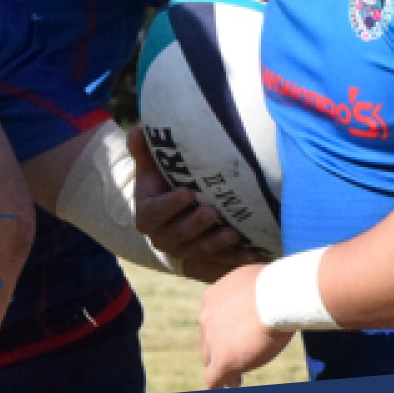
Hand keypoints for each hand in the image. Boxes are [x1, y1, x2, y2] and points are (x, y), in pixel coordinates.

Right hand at [128, 127, 267, 281]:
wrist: (175, 213)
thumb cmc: (163, 183)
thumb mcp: (151, 167)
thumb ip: (144, 150)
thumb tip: (139, 131)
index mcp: (149, 215)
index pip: (154, 213)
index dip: (170, 206)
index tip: (187, 192)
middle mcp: (165, 237)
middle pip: (179, 235)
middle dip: (196, 225)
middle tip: (212, 211)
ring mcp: (188, 250)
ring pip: (201, 250)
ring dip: (217, 243)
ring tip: (233, 233)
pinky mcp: (208, 258)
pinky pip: (224, 261)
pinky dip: (238, 257)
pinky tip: (254, 251)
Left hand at [198, 264, 291, 388]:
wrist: (278, 297)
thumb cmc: (276, 284)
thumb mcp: (257, 278)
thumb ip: (251, 290)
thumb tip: (265, 291)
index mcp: (213, 298)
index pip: (214, 320)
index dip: (225, 331)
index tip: (238, 338)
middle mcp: (206, 318)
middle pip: (209, 341)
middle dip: (223, 350)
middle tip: (237, 360)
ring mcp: (212, 340)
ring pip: (211, 361)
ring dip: (223, 371)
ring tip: (235, 381)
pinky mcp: (223, 360)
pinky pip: (214, 380)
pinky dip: (221, 386)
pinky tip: (230, 389)